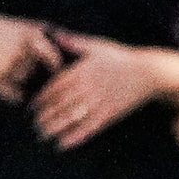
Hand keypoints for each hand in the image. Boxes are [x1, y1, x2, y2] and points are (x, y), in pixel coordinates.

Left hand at [32, 30, 166, 148]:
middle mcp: (87, 87)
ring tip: (43, 136)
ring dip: (54, 128)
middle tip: (33, 125)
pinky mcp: (109, 114)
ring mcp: (98, 102)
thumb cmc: (121, 58)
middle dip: (44, 116)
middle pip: (59, 104)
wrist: (148, 73)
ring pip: (70, 117)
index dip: (41, 99)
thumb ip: (74, 42)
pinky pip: (88, 128)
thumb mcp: (97, 46)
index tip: (31, 108)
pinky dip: (74, 137)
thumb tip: (54, 34)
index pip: (55, 87)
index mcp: (82, 70)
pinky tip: (62, 144)